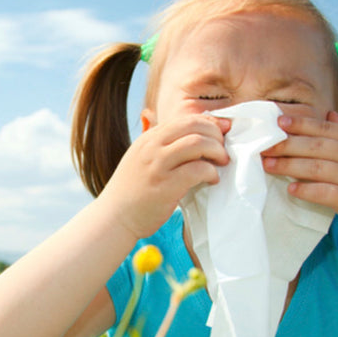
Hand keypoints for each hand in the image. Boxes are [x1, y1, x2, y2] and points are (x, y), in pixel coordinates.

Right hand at [98, 114, 230, 238]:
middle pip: (194, 125)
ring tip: (222, 163)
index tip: (223, 131)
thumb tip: (185, 131)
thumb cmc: (132, 191)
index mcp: (149, 138)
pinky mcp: (165, 186)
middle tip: (223, 150)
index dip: (210, 123)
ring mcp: (157, 165)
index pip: (186, 119)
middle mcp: (152, 147)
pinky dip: (211, 172)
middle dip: (216, 134)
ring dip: (217, 151)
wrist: (114, 217)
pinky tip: (212, 179)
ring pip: (198, 143)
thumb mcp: (141, 158)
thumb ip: (159, 144)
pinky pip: (197, 170)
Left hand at [260, 111, 337, 244]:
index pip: (326, 128)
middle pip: (317, 146)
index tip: (279, 121)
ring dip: (289, 165)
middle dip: (288, 144)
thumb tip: (330, 113)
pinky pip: (324, 192)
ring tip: (269, 164)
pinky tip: (290, 188)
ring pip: (316, 168)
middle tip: (265, 145)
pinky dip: (306, 190)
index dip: (302, 123)